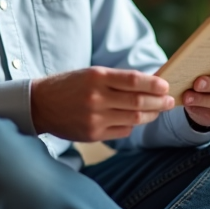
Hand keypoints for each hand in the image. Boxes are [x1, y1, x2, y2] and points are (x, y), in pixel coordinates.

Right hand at [31, 67, 174, 141]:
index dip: (153, 84)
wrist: (40, 104)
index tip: (166, 86)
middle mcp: (96, 98)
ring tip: (157, 110)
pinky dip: (132, 125)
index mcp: (96, 77)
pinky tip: (135, 120)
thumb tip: (150, 84)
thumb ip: (117, 79)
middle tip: (170, 101)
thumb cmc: (69, 85)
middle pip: (137, 101)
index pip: (133, 80)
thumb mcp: (90, 74)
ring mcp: (94, 118)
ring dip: (150, 115)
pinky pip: (122, 131)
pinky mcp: (92, 134)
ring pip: (133, 118)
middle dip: (158, 102)